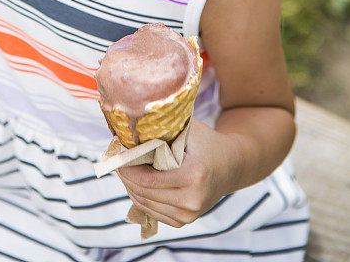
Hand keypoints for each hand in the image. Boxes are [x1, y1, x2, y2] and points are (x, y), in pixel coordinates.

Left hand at [117, 118, 237, 228]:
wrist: (232, 165)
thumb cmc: (207, 142)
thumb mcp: (188, 129)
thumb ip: (163, 128)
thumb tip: (131, 129)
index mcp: (193, 176)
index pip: (148, 180)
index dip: (128, 169)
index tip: (117, 155)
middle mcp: (192, 200)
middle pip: (144, 194)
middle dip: (126, 176)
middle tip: (117, 160)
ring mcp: (189, 214)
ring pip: (146, 205)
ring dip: (131, 187)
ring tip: (125, 169)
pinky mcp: (185, 221)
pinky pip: (153, 212)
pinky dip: (141, 198)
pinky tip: (137, 182)